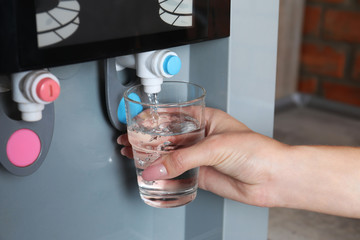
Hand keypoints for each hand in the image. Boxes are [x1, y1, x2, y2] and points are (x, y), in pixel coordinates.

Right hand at [118, 107, 286, 207]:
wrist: (273, 178)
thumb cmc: (257, 151)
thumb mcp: (215, 147)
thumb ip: (183, 158)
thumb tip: (156, 166)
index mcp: (205, 119)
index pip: (172, 115)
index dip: (152, 118)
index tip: (136, 122)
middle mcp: (200, 137)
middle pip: (167, 136)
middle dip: (147, 138)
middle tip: (128, 140)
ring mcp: (199, 156)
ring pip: (169, 155)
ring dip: (151, 155)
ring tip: (132, 154)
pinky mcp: (200, 174)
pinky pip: (176, 173)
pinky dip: (162, 174)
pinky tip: (151, 172)